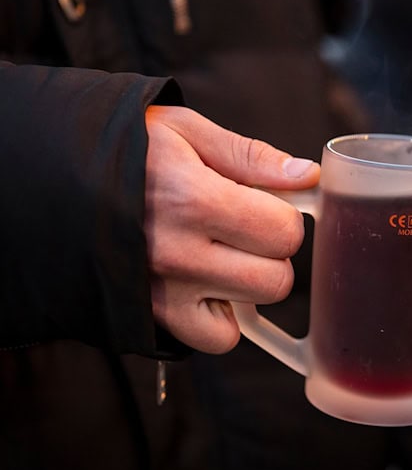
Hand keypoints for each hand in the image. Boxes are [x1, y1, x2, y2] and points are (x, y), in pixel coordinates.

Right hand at [144, 106, 319, 352]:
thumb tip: (306, 175)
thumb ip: (250, 155)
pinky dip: (222, 316)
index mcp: (193, 199)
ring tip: (220, 251)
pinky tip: (206, 283)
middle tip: (243, 229)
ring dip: (249, 282)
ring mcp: (164, 290)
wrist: (48, 181)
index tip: (265, 204)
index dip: (284, 217)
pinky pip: (218, 338)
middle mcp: (178, 253)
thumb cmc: (123, 149)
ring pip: (252, 308)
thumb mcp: (184, 130)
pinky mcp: (153, 315)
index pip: (283, 232)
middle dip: (272, 252)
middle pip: (277, 279)